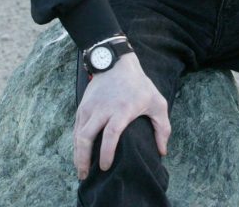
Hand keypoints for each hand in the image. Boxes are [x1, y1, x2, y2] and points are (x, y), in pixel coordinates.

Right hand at [73, 53, 170, 179]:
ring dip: (77, 154)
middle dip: (83, 159)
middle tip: (86, 175)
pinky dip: (76, 143)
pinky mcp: (83, 106)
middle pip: (86, 137)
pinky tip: (80, 152)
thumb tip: (162, 151)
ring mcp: (90, 107)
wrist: (116, 62)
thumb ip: (162, 127)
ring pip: (78, 134)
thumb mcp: (157, 102)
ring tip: (81, 169)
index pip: (110, 134)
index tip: (105, 166)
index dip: (106, 153)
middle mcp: (102, 109)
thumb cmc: (139, 84)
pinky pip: (76, 128)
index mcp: (122, 109)